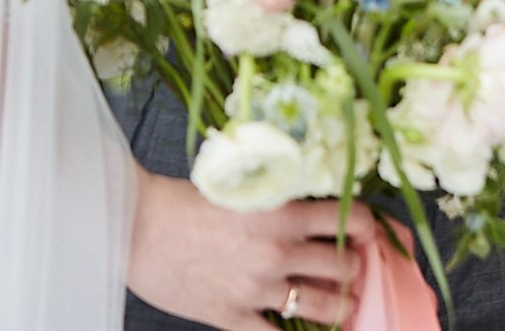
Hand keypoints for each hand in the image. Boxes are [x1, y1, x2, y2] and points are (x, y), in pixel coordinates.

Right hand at [127, 172, 363, 330]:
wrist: (138, 227)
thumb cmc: (186, 201)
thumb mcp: (245, 186)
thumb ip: (282, 199)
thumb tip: (318, 207)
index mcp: (282, 212)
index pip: (350, 220)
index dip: (366, 227)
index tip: (365, 232)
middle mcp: (276, 251)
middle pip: (343, 267)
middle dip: (353, 269)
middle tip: (353, 269)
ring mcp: (256, 288)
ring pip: (323, 306)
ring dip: (340, 307)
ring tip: (343, 306)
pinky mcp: (232, 316)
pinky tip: (301, 328)